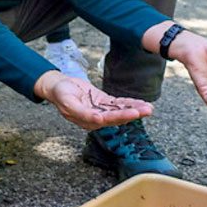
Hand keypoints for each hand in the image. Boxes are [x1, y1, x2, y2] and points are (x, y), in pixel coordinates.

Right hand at [36, 72, 151, 130]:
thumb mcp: (68, 102)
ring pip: (120, 110)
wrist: (58, 86)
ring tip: (149, 108)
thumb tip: (98, 120)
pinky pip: (118, 104)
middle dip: (133, 113)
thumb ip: (82, 113)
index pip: (107, 119)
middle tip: (147, 110)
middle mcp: (96, 118)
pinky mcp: (103, 102)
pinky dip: (129, 103)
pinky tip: (140, 103)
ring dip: (134, 109)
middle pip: (117, 117)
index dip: (121, 116)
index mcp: (87, 120)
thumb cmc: (60, 94)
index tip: (133, 113)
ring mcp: (101, 110)